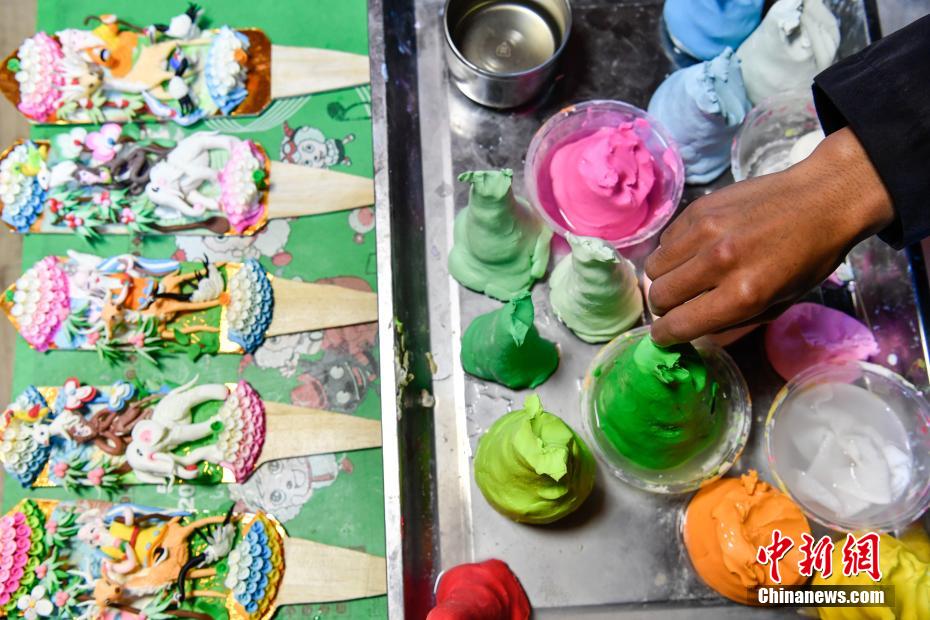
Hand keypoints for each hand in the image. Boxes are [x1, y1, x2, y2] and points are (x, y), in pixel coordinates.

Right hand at [645, 127, 894, 345]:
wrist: (822, 199)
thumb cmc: (809, 258)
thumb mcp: (780, 304)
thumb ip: (735, 323)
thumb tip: (698, 335)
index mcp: (743, 295)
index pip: (679, 324)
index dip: (665, 335)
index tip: (663, 335)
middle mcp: (718, 262)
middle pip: (659, 295)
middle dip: (662, 308)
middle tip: (676, 305)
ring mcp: (705, 231)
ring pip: (654, 267)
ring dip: (663, 279)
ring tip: (682, 277)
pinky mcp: (699, 208)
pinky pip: (665, 240)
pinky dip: (672, 252)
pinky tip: (693, 251)